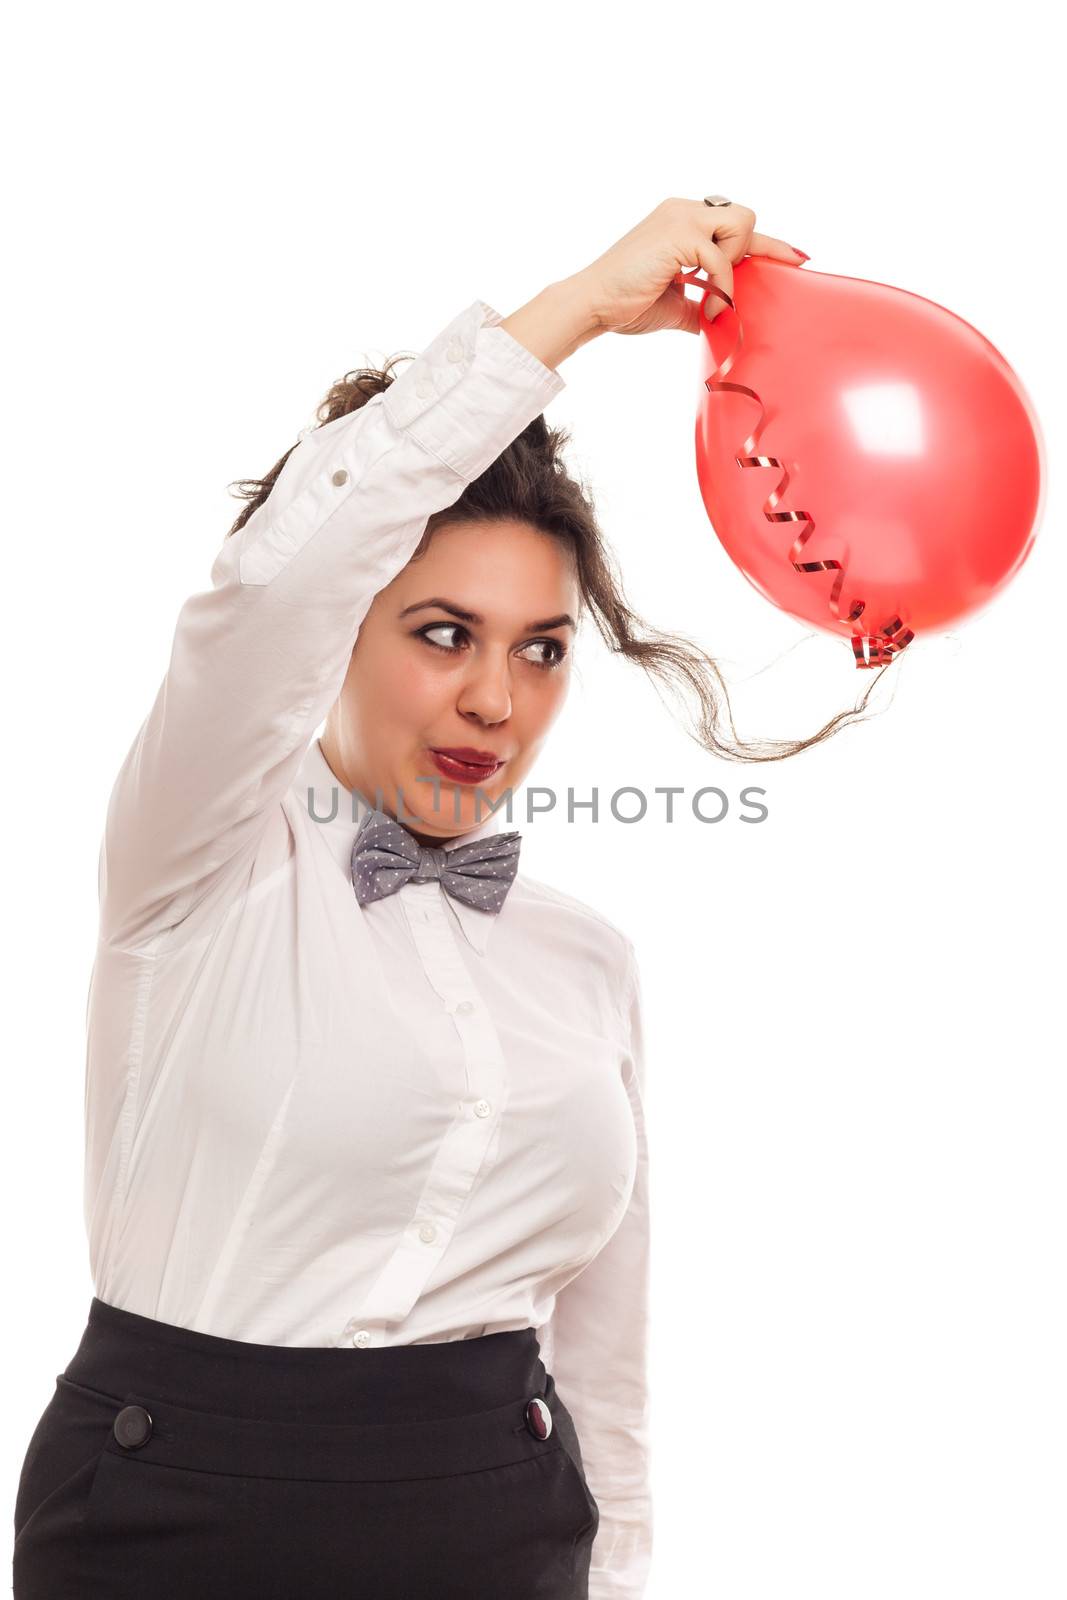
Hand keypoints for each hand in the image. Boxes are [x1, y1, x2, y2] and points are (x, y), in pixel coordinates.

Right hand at [573, 197, 806, 333]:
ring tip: (704, 290)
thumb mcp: (674, 305)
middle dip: (743, 254)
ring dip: (731, 264)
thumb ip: (702, 305)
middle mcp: (682, 210)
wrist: (592, 305)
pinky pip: (721, 257)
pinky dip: (720, 284)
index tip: (798, 258)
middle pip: (745, 217)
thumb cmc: (624, 304)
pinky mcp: (678, 233)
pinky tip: (705, 303)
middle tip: (717, 288)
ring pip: (741, 224)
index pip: (735, 226)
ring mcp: (680, 217)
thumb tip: (722, 322)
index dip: (768, 243)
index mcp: (682, 221)